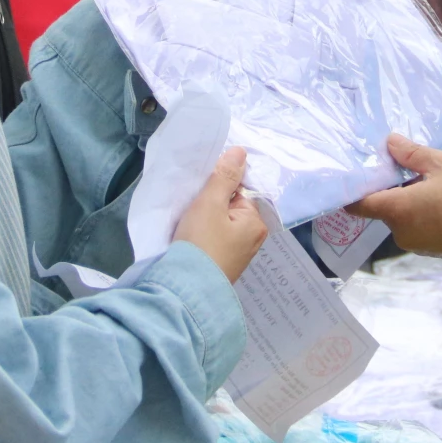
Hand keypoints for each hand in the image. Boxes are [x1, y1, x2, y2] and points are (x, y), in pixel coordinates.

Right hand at [173, 147, 266, 281]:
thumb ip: (225, 176)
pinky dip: (204, 230)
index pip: (242, 189)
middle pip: (232, 205)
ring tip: (188, 212)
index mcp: (256, 222)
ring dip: (207, 214)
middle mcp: (253, 238)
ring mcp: (237, 253)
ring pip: (222, 221)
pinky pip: (216, 236)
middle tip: (193, 197)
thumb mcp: (210, 203)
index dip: (222, 181)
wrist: (185, 291)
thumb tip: (241, 151)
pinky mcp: (221, 263)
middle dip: (214, 198)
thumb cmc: (201, 243)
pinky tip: (190, 230)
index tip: (202, 181)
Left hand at [346, 135, 441, 264]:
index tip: (352, 170)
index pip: (357, 204)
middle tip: (403, 161)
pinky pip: (418, 224)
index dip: (351, 187)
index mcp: (397, 210)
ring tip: (430, 175)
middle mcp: (401, 232)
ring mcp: (417, 244)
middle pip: (383, 206)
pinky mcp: (433, 249)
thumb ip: (411, 153)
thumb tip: (389, 143)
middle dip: (390, 185)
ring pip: (402, 214)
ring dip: (409, 196)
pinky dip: (423, 209)